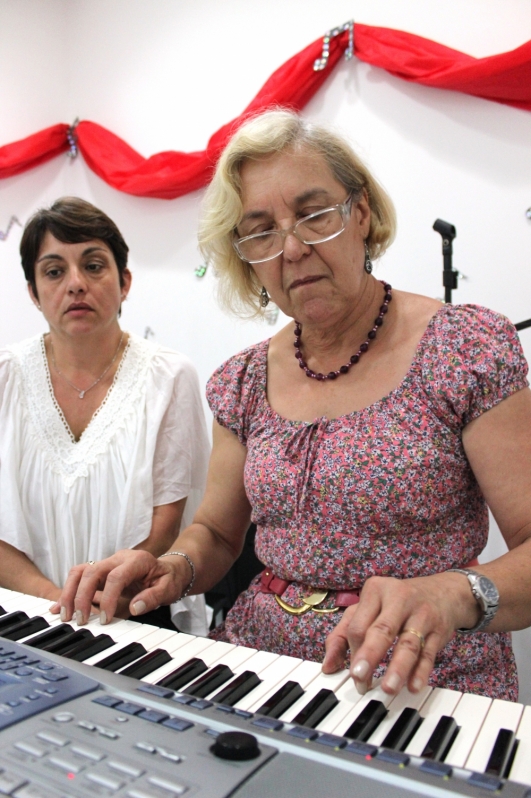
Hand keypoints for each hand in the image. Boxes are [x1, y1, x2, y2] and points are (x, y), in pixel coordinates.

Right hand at [55, 549, 187, 625]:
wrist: (167, 570)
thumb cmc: (167, 580)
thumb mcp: (168, 589)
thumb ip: (153, 597)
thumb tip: (135, 607)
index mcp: (137, 560)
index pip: (116, 576)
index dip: (109, 598)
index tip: (106, 620)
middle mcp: (118, 558)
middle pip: (92, 571)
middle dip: (82, 596)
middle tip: (81, 620)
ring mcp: (107, 563)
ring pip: (80, 571)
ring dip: (70, 593)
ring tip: (65, 615)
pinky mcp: (100, 572)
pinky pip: (79, 578)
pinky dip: (68, 592)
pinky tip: (59, 607)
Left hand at [322, 573, 477, 695]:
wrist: (442, 592)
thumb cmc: (396, 602)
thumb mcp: (368, 607)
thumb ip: (343, 633)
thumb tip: (328, 665)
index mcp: (375, 591)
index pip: (358, 624)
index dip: (353, 651)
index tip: (353, 676)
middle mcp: (398, 598)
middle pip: (381, 630)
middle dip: (369, 655)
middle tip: (359, 677)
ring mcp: (421, 614)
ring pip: (408, 643)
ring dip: (397, 668)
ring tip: (388, 688)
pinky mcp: (439, 630)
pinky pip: (428, 653)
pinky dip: (421, 671)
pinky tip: (413, 686)